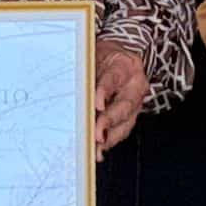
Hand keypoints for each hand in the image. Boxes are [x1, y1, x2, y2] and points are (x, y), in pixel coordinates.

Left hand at [94, 40, 148, 160]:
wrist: (119, 57)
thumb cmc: (104, 57)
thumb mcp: (95, 55)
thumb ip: (86, 69)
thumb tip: (70, 86)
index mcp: (125, 65)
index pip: (114, 77)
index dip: (105, 91)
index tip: (97, 104)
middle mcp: (135, 84)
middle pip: (124, 104)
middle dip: (109, 121)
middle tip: (96, 133)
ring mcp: (135, 102)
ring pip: (126, 122)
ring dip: (110, 136)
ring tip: (96, 147)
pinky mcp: (131, 115)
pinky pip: (123, 130)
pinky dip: (110, 141)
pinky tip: (99, 150)